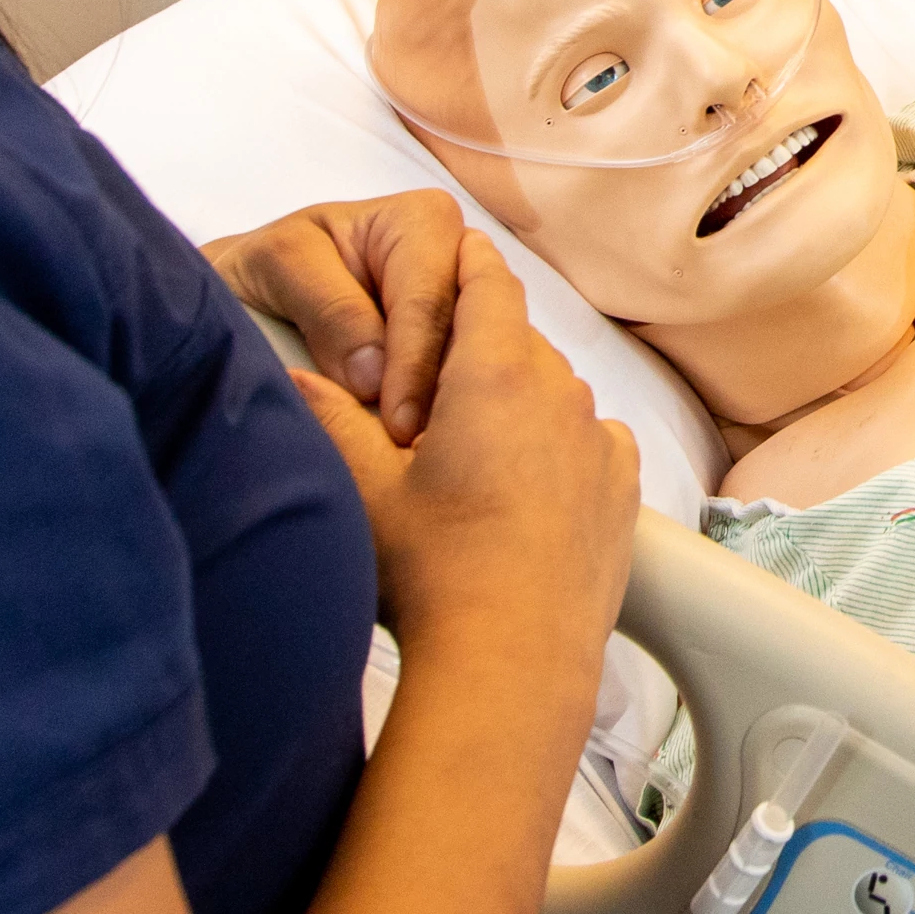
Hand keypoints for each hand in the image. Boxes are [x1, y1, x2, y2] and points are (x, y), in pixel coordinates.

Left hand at [208, 191, 492, 444]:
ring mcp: (458, 318)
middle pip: (470, 337)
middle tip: (412, 453)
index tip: (398, 426)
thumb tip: (374, 378)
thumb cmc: (259, 272)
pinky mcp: (451, 363)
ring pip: (475, 372)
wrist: (240, 303)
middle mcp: (454, 266)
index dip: (415, 362)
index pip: (431, 298)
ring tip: (416, 462)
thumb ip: (330, 309)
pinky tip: (418, 459)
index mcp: (422, 224)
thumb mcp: (279, 267)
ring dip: (446, 417)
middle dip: (441, 395)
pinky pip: (463, 397)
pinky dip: (442, 429)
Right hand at [279, 235, 642, 667]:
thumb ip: (326, 417)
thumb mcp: (359, 487)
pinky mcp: (621, 489)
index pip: (484, 280)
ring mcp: (599, 441)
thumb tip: (292, 375)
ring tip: (466, 451)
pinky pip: (588, 440)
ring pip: (553, 391)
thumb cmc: (433, 572)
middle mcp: (559, 393)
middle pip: (516, 339)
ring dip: (516, 402)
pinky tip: (519, 485)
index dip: (463, 263)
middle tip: (425, 389)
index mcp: (495, 372)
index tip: (450, 254)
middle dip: (474, 350)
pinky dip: (556, 446)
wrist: (511, 660)